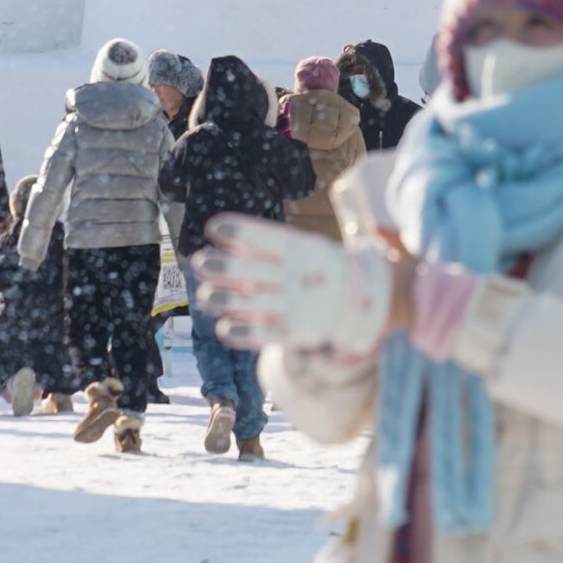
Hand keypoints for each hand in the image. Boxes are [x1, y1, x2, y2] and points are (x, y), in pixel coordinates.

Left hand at [194, 215, 402, 358]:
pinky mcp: (299, 332)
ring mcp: (301, 306)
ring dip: (227, 300)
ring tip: (205, 295)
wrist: (363, 300)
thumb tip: (222, 235)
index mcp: (305, 249)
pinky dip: (245, 332)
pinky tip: (224, 328)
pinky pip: (268, 334)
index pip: (268, 238)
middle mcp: (302, 276)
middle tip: (199, 262)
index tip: (213, 228)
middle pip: (257, 271)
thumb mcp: (304, 248)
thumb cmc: (318, 268)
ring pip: (256, 303)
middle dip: (225, 267)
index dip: (240, 232)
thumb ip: (267, 247)